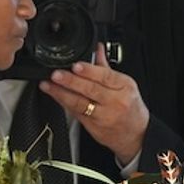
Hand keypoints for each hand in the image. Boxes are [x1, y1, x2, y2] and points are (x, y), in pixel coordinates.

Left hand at [39, 45, 149, 164]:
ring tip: (48, 85)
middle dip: (71, 81)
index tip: (75, 66)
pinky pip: (76, 113)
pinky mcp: (94, 127)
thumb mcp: (124, 85)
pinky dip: (64, 104)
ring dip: (61, 93)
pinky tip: (55, 97)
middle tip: (56, 74)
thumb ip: (106, 67)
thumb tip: (97, 49)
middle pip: (91, 90)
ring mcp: (104, 116)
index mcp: (124, 86)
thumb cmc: (130, 107)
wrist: (136, 134)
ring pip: (80, 103)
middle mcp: (115, 101)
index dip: (89, 71)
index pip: (105, 76)